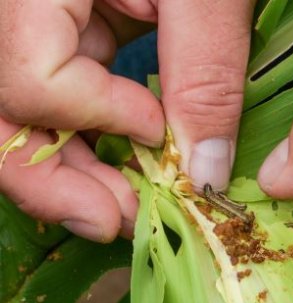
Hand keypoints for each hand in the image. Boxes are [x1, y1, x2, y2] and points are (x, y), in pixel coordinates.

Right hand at [0, 0, 254, 240]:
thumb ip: (204, 76)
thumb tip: (202, 171)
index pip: (30, 79)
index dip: (98, 118)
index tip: (155, 132)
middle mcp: (14, 16)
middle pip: (4, 122)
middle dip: (57, 185)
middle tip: (112, 224)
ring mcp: (32, 31)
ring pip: (25, 125)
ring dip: (73, 176)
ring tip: (120, 211)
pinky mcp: (59, 38)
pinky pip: (58, 107)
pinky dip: (89, 144)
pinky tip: (123, 162)